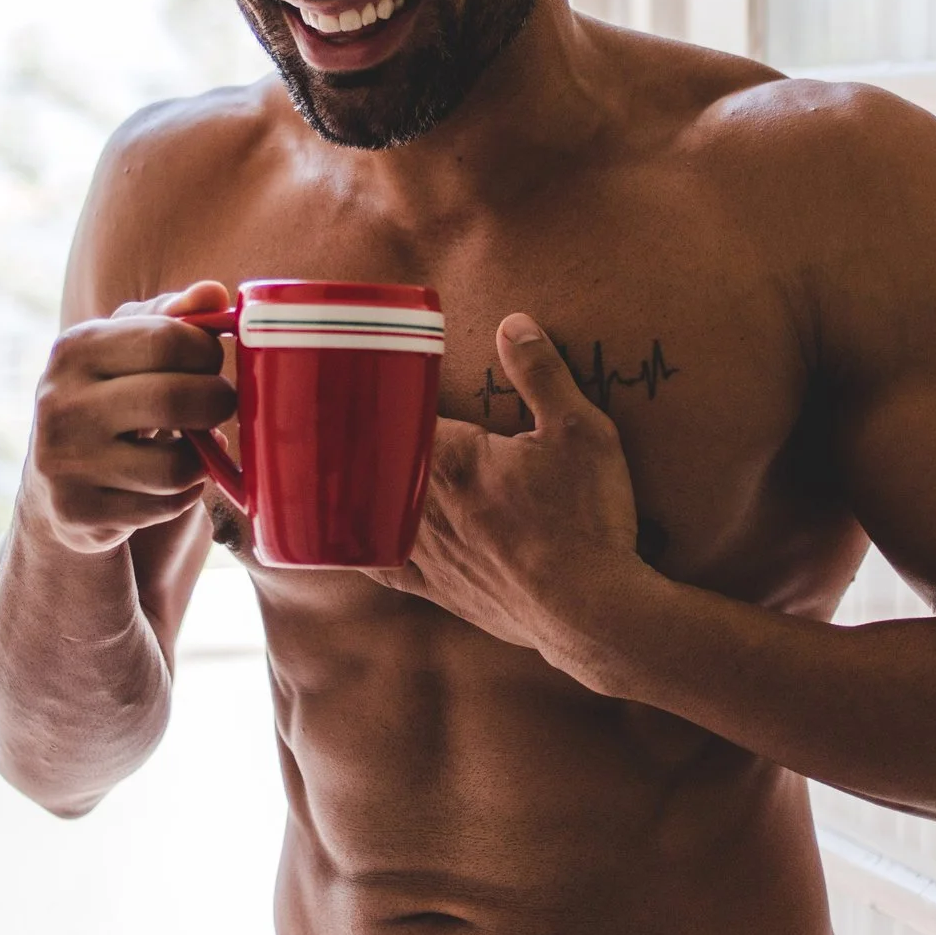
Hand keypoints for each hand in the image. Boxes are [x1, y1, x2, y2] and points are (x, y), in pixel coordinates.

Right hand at [22, 281, 237, 555]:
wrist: (56, 484)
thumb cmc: (109, 398)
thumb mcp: (129, 349)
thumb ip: (173, 316)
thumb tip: (213, 294)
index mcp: (74, 349)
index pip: (168, 339)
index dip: (207, 352)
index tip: (209, 364)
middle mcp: (60, 404)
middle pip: (175, 400)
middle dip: (217, 403)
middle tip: (219, 405)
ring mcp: (65, 462)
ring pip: (176, 465)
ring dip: (202, 458)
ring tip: (195, 446)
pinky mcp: (80, 513)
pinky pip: (166, 504)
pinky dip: (185, 492)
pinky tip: (171, 481)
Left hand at [368, 314, 648, 661]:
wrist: (594, 611)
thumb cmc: (589, 519)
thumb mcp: (580, 432)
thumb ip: (542, 374)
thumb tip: (512, 322)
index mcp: (452, 459)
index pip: (394, 419)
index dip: (376, 397)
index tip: (355, 376)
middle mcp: (426, 507)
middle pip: (373, 464)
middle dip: (362, 439)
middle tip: (341, 414)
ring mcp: (428, 554)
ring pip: (370, 513)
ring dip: (358, 488)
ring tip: (344, 466)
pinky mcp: (440, 592)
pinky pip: (385, 566)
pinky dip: (365, 547)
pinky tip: (356, 539)